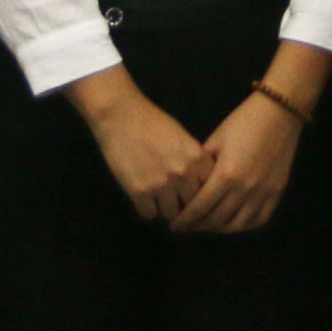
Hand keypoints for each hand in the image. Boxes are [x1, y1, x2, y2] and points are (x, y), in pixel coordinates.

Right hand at [71, 79, 208, 220]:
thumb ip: (193, 161)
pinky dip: (147, 208)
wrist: (122, 116)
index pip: (209, 188)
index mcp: (197, 157)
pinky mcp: (139, 192)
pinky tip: (145, 198)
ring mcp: (161, 184)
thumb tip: (199, 185)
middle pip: (192, 204)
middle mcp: (183, 173)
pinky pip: (149, 214)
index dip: (201, 192)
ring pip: (171, 213)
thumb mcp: (183, 138)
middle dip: (184, 203)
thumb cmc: (153, 122)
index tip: (193, 193)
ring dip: (166, 208)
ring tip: (159, 199)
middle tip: (176, 200)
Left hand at [171, 90, 306, 234]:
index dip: (184, 220)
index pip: (199, 208)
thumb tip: (188, 186)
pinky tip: (234, 221)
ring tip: (209, 224)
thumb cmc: (243, 121)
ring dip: (219, 228)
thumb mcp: (215, 140)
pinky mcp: (277, 191)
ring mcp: (263, 192)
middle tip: (188, 226)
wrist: (279, 110)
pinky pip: (259, 219)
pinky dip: (244, 225)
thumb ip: (202, 166)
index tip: (175, 225)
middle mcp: (244, 189)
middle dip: (198, 226)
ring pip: (237, 225)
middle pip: (216, 220)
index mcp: (225, 175)